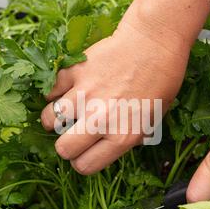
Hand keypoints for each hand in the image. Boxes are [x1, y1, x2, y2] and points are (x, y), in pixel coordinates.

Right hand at [41, 10, 188, 174]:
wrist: (154, 42)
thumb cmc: (160, 82)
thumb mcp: (152, 120)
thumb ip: (125, 138)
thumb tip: (103, 146)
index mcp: (122, 136)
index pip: (85, 165)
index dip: (83, 161)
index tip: (84, 152)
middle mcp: (100, 119)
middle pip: (63, 149)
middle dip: (66, 146)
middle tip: (73, 135)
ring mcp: (84, 94)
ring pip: (49, 120)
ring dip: (54, 119)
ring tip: (65, 114)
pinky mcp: (74, 72)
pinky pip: (50, 92)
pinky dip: (54, 94)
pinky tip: (65, 92)